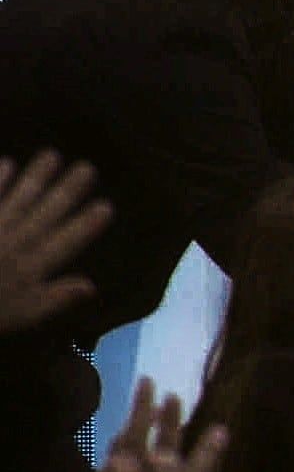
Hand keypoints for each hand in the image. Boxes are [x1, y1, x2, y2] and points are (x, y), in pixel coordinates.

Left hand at [0, 151, 106, 336]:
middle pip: (44, 214)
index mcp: (29, 268)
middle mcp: (12, 243)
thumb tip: (91, 284)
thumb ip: (55, 299)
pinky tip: (8, 164)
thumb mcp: (23, 315)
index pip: (64, 242)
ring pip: (17, 200)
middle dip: (67, 191)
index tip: (106, 205)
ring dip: (35, 177)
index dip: (85, 225)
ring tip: (52, 156)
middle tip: (87, 168)